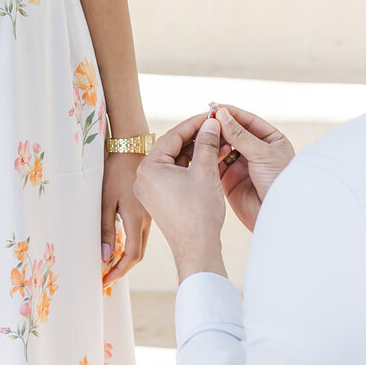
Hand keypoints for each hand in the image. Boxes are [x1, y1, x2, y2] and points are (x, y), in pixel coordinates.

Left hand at [101, 152, 150, 286]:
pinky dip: (132, 243)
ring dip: (128, 257)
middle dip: (123, 268)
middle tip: (108, 279)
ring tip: (112, 265)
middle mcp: (146, 220)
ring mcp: (149, 214)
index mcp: (136, 220)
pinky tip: (123, 243)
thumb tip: (105, 256)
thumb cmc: (116, 170)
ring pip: (140, 243)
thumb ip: (106, 228)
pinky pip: (142, 232)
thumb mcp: (106, 199)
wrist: (134, 147)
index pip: (130, 256)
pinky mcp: (149, 207)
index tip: (106, 283)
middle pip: (137, 254)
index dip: (118, 272)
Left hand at [133, 113, 226, 281]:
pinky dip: (193, 167)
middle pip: (174, 147)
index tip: (211, 115)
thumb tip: (211, 123)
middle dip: (198, 138)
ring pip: (177, 161)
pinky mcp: (161, 199)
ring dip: (198, 152)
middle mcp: (145, 177)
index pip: (173, 135)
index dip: (195, 123)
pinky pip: (177, 175)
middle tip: (217, 128)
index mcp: (149, 168)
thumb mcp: (204, 171)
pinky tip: (212, 159)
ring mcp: (152, 189)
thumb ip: (206, 143)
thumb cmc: (198, 213)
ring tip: (220, 143)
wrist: (197, 249)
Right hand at [213, 104, 294, 230]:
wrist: (277, 216)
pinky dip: (209, 156)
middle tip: (204, 120)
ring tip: (203, 135)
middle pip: (233, 132)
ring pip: (223, 147)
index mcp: (271, 140)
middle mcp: (256, 151)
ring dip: (213, 140)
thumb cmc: (279, 182)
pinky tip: (202, 150)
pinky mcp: (229, 179)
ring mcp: (242, 165)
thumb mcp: (262, 154)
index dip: (231, 113)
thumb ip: (240, 135)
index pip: (248, 121)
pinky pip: (216, 163)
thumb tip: (221, 113)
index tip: (214, 107)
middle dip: (220, 126)